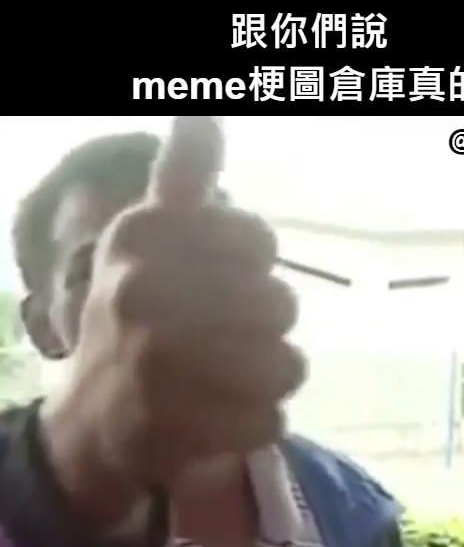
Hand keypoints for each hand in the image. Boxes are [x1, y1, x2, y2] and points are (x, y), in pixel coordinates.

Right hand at [45, 117, 305, 512]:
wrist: (94, 419)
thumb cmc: (138, 318)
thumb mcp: (150, 242)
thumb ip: (182, 179)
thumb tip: (207, 112)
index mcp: (139, 238)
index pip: (258, 241)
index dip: (255, 264)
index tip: (227, 277)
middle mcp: (141, 297)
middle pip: (280, 305)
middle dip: (268, 324)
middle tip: (234, 336)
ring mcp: (156, 369)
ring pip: (286, 366)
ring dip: (271, 374)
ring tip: (235, 378)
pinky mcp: (178, 434)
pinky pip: (272, 421)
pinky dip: (259, 422)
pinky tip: (225, 415)